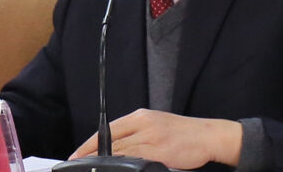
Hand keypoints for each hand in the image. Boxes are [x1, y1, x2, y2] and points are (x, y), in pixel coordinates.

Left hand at [69, 109, 242, 168]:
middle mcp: (144, 123)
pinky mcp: (160, 150)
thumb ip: (136, 135)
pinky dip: (122, 164)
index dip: (89, 143)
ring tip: (91, 168)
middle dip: (91, 153)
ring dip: (104, 160)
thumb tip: (115, 148)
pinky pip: (135, 158)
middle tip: (76, 163)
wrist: (207, 134)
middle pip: (110, 139)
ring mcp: (152, 136)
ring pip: (120, 150)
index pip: (108, 129)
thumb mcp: (156, 126)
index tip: (76, 154)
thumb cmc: (182, 133)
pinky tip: (115, 169)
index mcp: (141, 116)